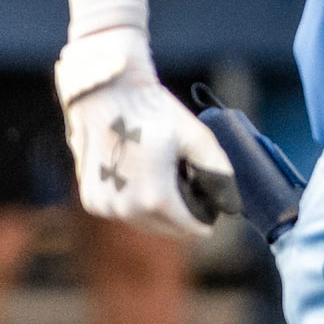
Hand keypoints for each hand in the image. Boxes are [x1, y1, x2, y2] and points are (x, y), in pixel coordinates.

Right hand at [55, 28, 240, 241]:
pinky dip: (136, 201)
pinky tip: (142, 174)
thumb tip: (232, 205)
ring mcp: (104, 206)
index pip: (191, 230)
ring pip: (145, 222)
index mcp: (155, 198)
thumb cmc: (153, 112)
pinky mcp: (91, 199)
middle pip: (168, 229)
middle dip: (182, 212)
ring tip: (164, 174)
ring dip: (159, 209)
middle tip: (186, 179)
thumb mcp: (196, 137)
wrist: (105, 93)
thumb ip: (219, 172)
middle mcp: (125, 209)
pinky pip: (124, 212)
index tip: (210, 200)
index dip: (205, 218)